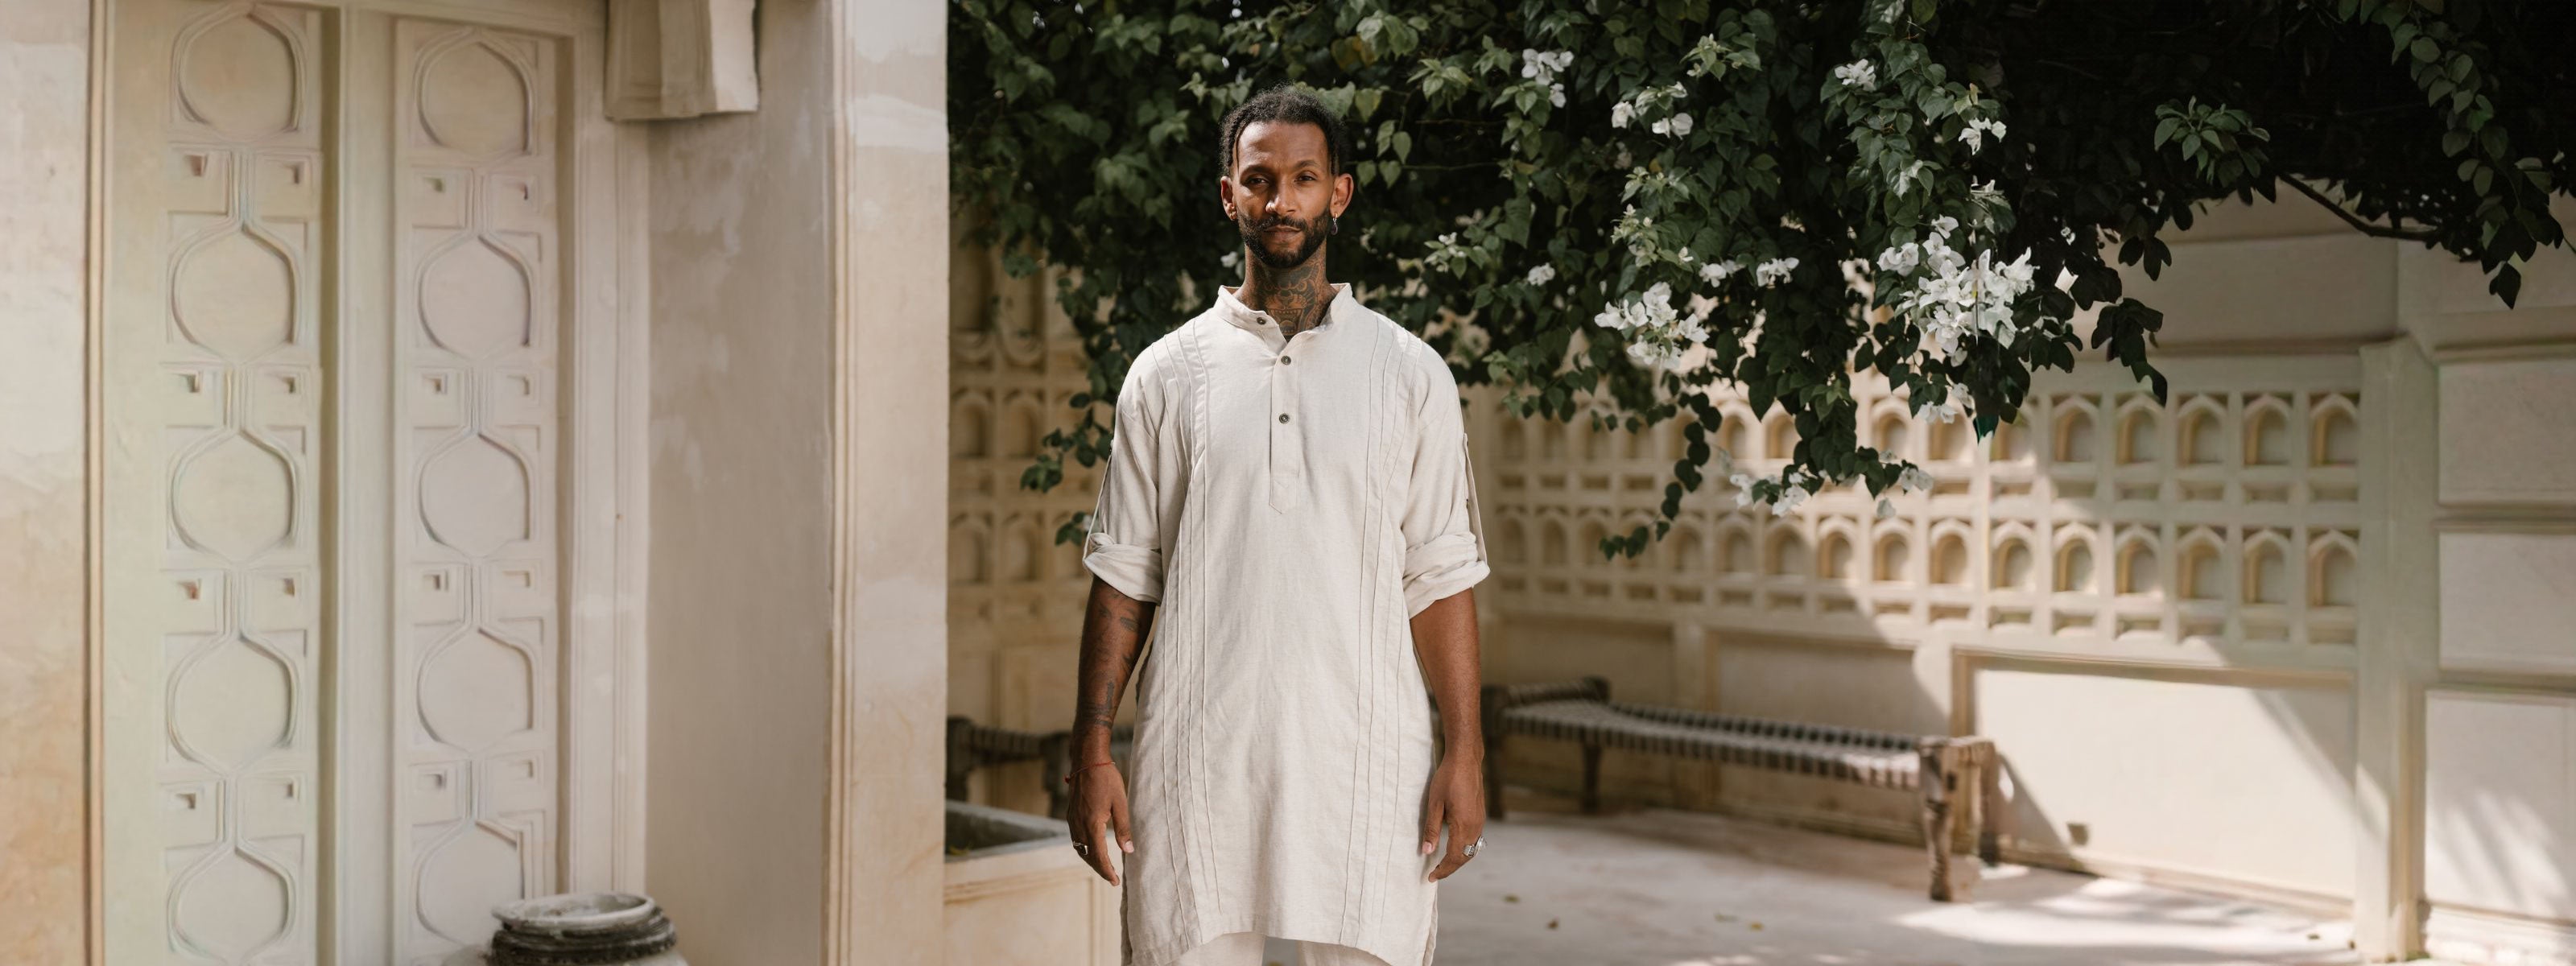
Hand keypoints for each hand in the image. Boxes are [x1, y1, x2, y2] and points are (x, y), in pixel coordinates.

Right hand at [1065, 762, 1133, 885]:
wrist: (1087, 760)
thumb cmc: (1107, 779)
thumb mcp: (1120, 803)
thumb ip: (1123, 828)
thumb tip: (1128, 850)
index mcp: (1092, 824)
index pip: (1098, 856)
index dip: (1107, 870)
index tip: (1115, 881)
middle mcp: (1079, 824)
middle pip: (1087, 855)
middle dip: (1100, 868)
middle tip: (1112, 878)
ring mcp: (1072, 819)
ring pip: (1079, 848)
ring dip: (1090, 859)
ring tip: (1103, 866)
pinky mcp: (1070, 814)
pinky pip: (1075, 837)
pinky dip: (1083, 848)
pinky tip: (1091, 847)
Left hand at [1418, 755, 1485, 881]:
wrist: (1465, 760)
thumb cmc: (1448, 778)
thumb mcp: (1434, 804)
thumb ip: (1432, 829)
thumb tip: (1427, 851)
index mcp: (1463, 825)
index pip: (1455, 857)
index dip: (1443, 870)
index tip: (1431, 877)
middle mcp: (1475, 826)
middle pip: (1465, 857)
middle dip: (1450, 868)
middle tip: (1435, 874)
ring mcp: (1480, 820)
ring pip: (1471, 849)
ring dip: (1458, 859)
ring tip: (1442, 863)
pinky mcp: (1480, 815)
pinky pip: (1474, 839)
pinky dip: (1464, 848)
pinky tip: (1453, 846)